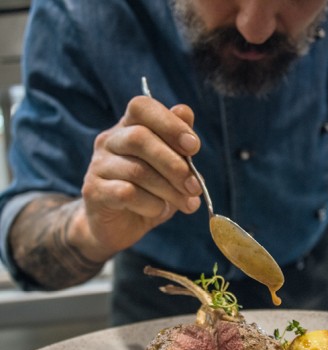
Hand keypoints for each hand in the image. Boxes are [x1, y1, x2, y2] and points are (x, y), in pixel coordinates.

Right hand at [74, 96, 202, 260]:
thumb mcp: (172, 171)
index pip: (141, 106)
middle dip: (174, 164)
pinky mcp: (94, 192)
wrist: (119, 227)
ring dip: (169, 189)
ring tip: (187, 203)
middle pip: (139, 138)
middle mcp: (109, 141)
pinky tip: (158, 210)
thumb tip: (186, 112)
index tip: (194, 147)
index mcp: (129, 127)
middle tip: (195, 186)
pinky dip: (151, 204)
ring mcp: (98, 166)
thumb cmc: (150, 194)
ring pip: (137, 170)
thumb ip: (179, 146)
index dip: (170, 123)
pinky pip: (126, 193)